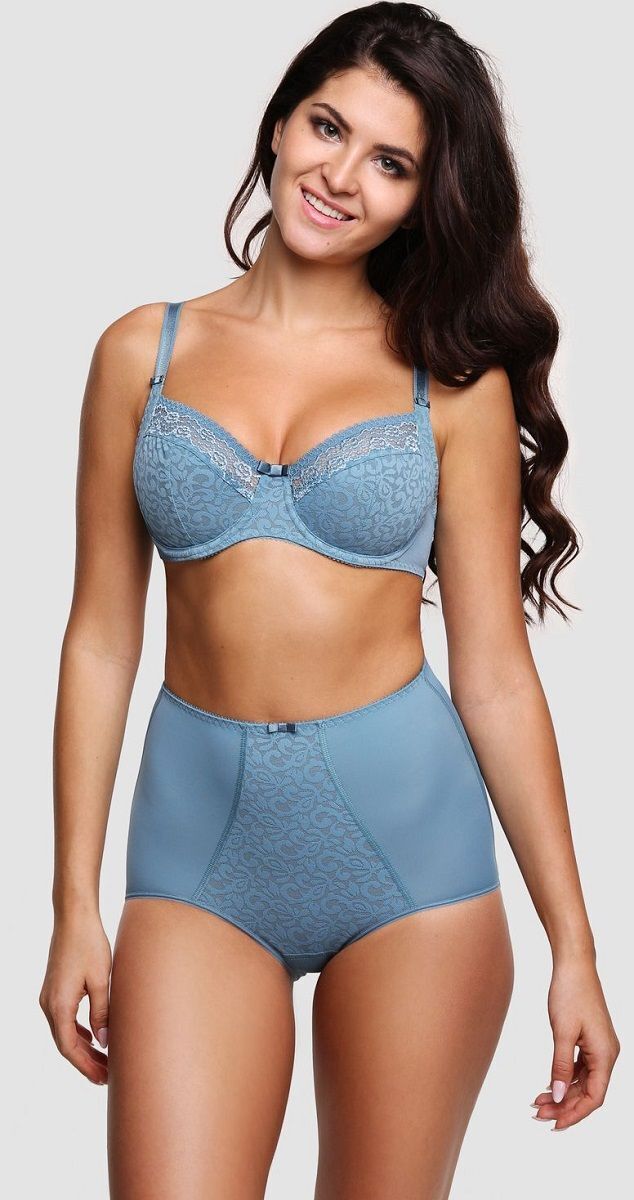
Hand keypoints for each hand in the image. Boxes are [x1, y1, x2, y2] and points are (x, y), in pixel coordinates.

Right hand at [39, 910, 111, 1084]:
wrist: (74, 918)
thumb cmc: (89, 944)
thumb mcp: (102, 980)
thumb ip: (102, 1013)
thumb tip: (104, 1043)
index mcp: (59, 1005)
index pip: (69, 1048)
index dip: (85, 1066)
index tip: (102, 1079)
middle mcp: (49, 1004)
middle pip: (66, 1043)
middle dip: (86, 1062)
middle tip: (107, 1076)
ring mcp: (49, 996)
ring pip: (64, 1032)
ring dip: (83, 1048)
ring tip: (104, 1061)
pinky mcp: (55, 989)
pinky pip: (64, 1019)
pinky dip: (78, 1032)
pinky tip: (93, 1037)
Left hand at [531, 955, 619, 1129]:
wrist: (574, 965)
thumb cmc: (570, 993)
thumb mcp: (562, 1032)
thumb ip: (561, 1066)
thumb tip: (559, 1096)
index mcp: (606, 1055)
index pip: (594, 1098)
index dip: (575, 1114)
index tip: (554, 1124)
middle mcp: (607, 1054)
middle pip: (588, 1093)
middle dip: (564, 1106)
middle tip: (537, 1113)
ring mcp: (600, 1048)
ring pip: (583, 1082)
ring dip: (562, 1094)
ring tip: (538, 1102)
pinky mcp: (590, 1040)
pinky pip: (580, 1069)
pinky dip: (565, 1079)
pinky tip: (548, 1085)